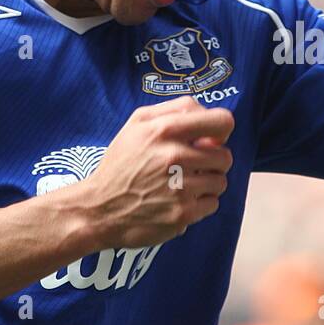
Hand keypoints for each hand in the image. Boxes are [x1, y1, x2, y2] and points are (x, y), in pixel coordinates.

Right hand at [77, 96, 234, 247]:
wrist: (98, 209)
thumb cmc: (121, 164)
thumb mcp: (138, 123)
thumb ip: (175, 110)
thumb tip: (207, 115)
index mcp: (164, 130)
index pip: (222, 121)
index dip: (221, 131)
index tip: (211, 140)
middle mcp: (173, 157)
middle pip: (225, 156)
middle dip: (213, 161)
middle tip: (193, 166)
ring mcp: (180, 187)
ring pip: (221, 181)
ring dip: (207, 183)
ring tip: (183, 184)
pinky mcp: (182, 214)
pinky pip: (213, 204)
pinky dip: (200, 204)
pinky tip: (179, 201)